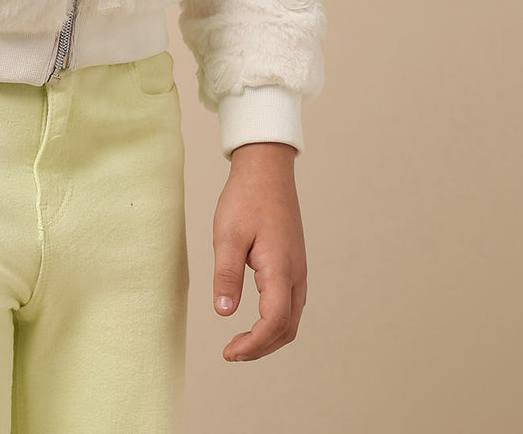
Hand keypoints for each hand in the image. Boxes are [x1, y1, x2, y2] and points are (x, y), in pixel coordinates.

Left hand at [213, 141, 306, 360]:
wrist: (267, 169)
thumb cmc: (246, 198)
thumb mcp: (227, 234)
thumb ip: (226, 275)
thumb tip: (224, 313)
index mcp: (281, 269)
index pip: (273, 323)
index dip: (252, 345)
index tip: (228, 353)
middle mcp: (295, 274)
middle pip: (287, 328)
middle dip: (261, 348)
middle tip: (231, 353)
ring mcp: (298, 269)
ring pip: (291, 318)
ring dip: (269, 337)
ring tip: (241, 343)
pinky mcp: (293, 263)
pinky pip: (290, 303)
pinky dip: (275, 321)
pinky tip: (254, 320)